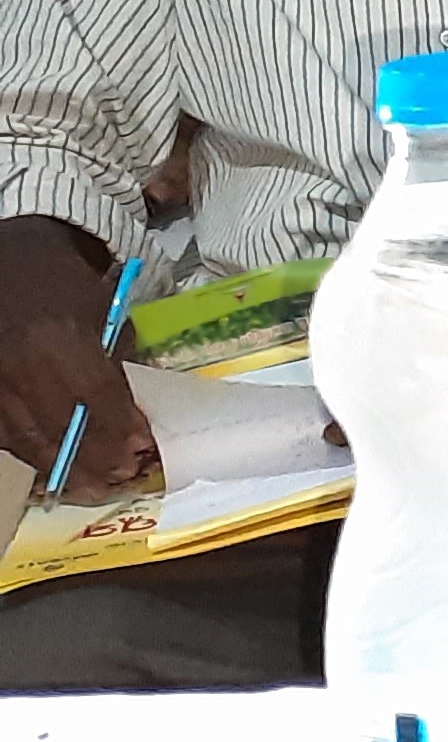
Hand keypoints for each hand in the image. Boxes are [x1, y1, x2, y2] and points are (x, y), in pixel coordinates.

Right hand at [0, 218, 147, 494]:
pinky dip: (28, 452)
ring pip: (25, 439)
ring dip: (59, 466)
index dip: (118, 430)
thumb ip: (113, 361)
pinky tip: (51, 465)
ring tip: (89, 483)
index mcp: (60, 340)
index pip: (95, 400)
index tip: (140, 450)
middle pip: (61, 428)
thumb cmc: (63, 281)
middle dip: (93, 458)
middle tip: (119, 477)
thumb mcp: (101, 311)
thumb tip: (132, 414)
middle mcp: (20, 366)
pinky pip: (3, 432)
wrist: (6, 258)